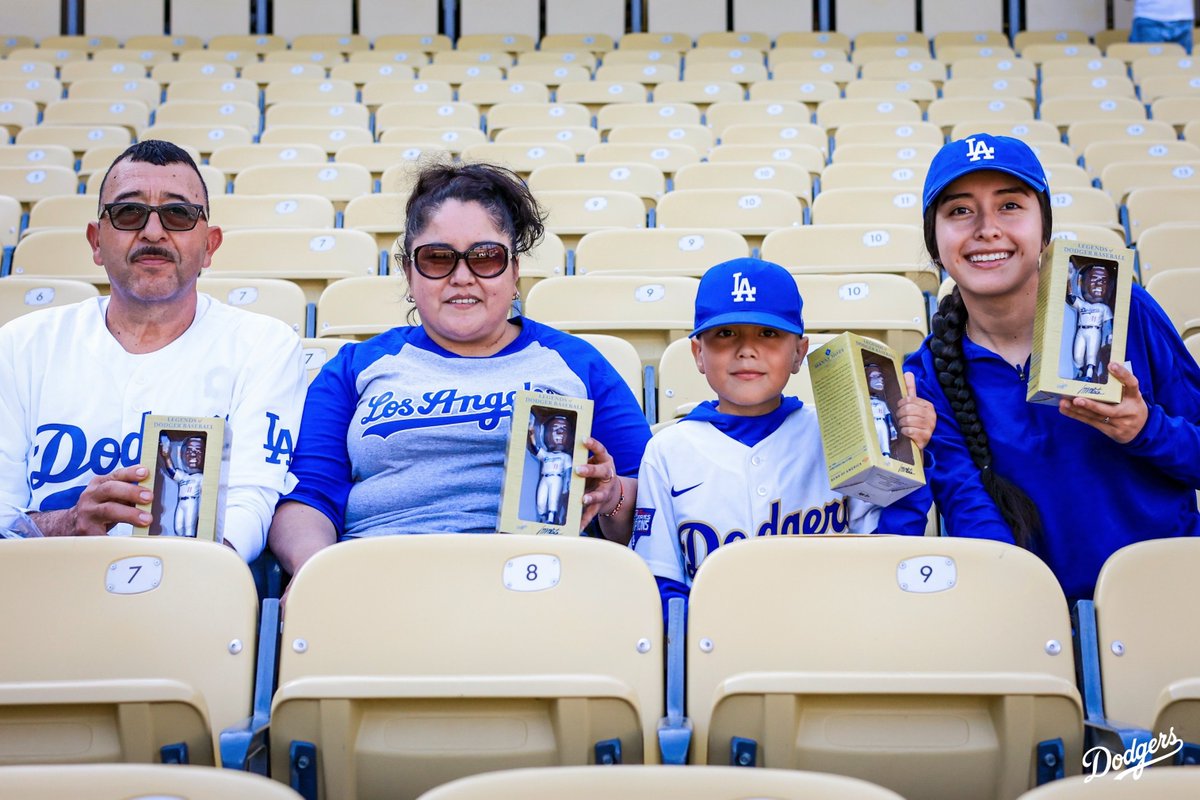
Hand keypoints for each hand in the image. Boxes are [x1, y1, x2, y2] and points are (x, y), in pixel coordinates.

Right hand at [35, 466, 151, 535]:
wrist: (70, 525)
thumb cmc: (100, 508)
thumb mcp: (110, 496)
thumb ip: (127, 493)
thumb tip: (152, 494)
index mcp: (99, 484)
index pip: (116, 475)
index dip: (131, 473)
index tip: (145, 473)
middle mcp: (91, 496)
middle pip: (111, 489)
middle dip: (131, 492)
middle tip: (149, 497)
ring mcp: (87, 513)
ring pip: (108, 510)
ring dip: (129, 514)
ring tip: (146, 519)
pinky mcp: (86, 531)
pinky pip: (104, 533)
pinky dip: (118, 536)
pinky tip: (131, 540)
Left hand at [577, 436, 621, 529]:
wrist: (612, 493)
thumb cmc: (597, 474)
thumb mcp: (594, 463)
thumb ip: (582, 458)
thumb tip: (560, 447)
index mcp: (605, 462)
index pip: (601, 450)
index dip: (593, 445)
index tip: (584, 440)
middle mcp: (608, 476)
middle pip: (602, 472)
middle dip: (590, 470)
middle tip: (578, 470)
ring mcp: (605, 491)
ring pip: (600, 494)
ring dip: (591, 497)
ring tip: (584, 499)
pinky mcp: (600, 505)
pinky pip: (592, 513)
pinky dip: (585, 520)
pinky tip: (578, 526)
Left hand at [895, 372, 937, 449]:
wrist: (915, 443)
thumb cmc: (912, 423)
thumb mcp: (912, 405)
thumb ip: (910, 389)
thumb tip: (907, 373)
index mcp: (928, 406)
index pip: (909, 400)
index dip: (900, 405)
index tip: (900, 409)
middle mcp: (931, 415)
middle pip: (907, 410)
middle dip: (900, 415)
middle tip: (900, 420)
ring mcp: (930, 427)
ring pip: (907, 420)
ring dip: (901, 424)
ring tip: (904, 426)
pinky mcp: (926, 437)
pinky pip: (909, 431)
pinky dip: (904, 432)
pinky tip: (906, 433)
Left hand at [1058, 361, 1147, 443]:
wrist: (1142, 430)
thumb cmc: (1132, 406)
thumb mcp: (1131, 395)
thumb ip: (1119, 385)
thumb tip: (1101, 368)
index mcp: (1135, 398)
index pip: (1132, 384)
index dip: (1123, 375)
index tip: (1111, 365)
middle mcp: (1128, 411)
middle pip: (1110, 410)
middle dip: (1092, 405)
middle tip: (1077, 398)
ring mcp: (1119, 423)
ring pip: (1096, 417)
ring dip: (1078, 410)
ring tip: (1064, 403)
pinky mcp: (1110, 431)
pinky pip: (1091, 422)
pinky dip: (1077, 415)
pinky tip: (1065, 409)